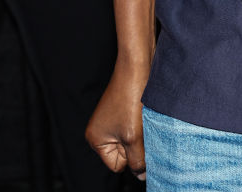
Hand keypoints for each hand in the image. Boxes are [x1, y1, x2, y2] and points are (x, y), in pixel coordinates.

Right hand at [85, 64, 147, 181]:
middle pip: (125, 154)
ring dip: (143, 134)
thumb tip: (141, 175)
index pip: (118, 165)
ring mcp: (113, 120)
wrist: (137, 65)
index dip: (131, 156)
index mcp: (95, 139)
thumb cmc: (131, 98)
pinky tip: (146, 112)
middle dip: (137, 145)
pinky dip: (144, 124)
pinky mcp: (124, 110)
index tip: (135, 137)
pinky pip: (136, 128)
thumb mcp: (133, 137)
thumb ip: (137, 160)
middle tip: (141, 127)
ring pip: (134, 141)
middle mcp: (101, 130)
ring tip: (143, 118)